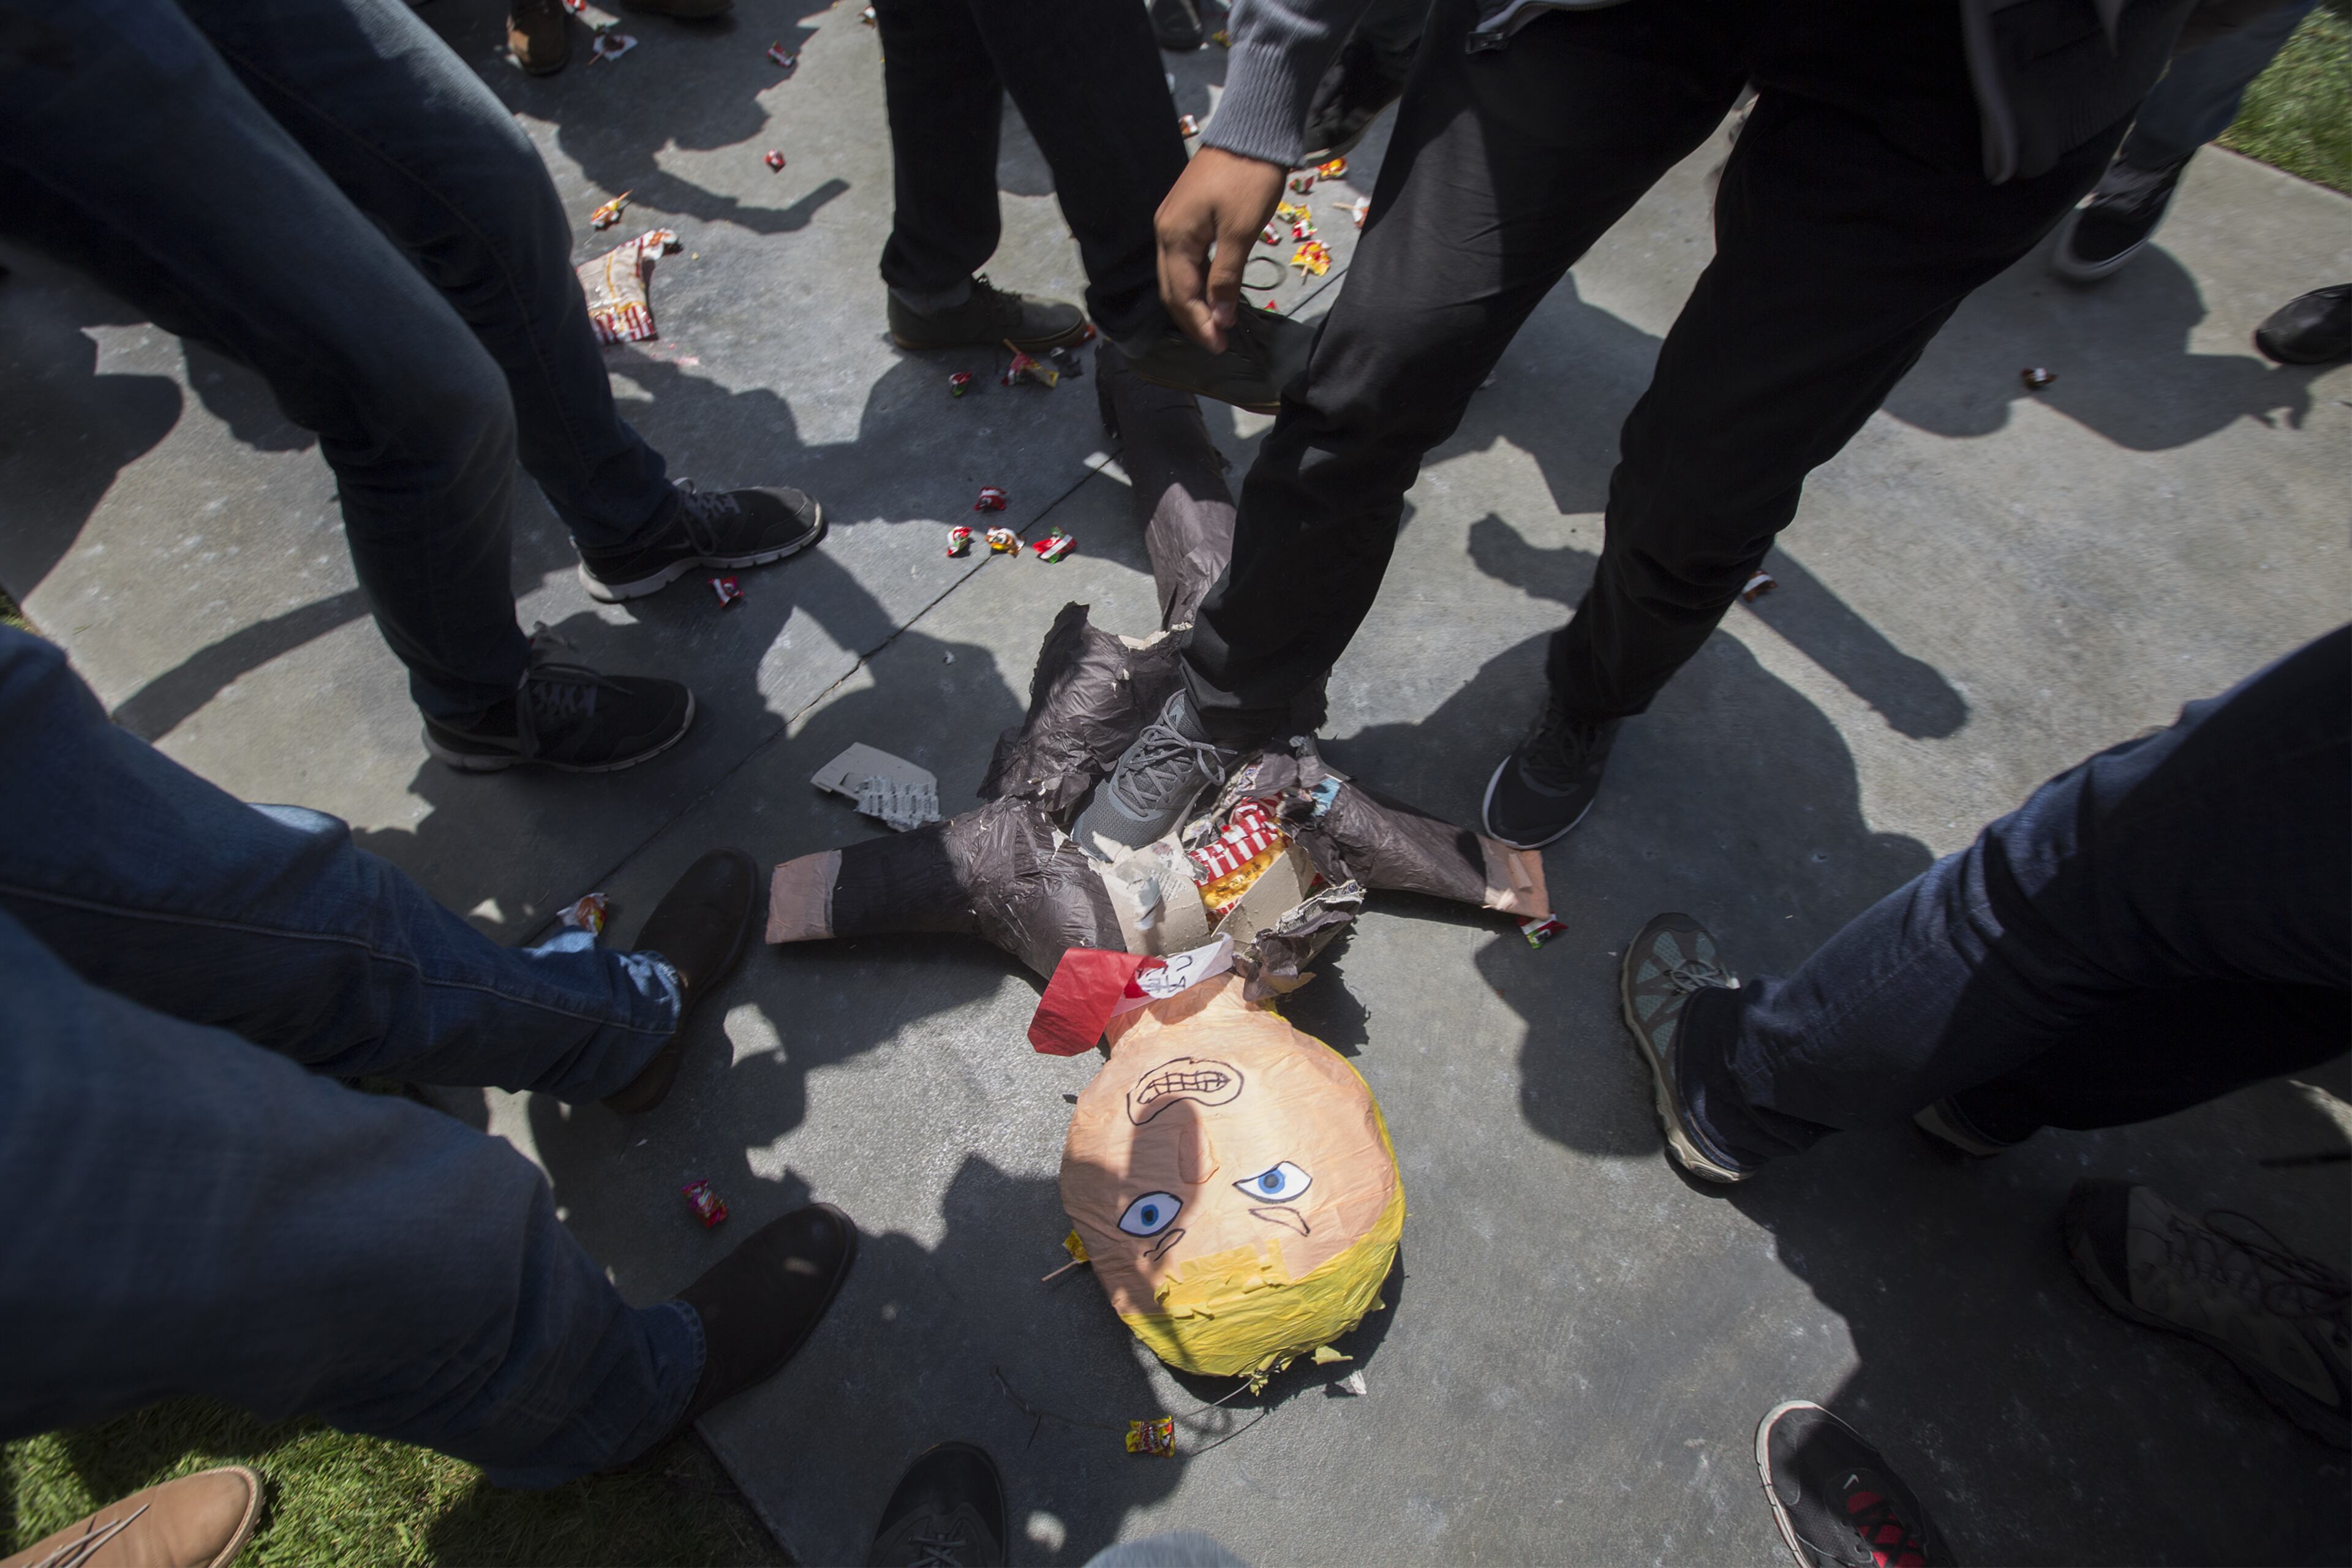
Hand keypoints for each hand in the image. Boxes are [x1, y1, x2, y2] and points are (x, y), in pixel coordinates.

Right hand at [1155, 146, 1287, 352]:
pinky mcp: (1185, 215)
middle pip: (1171, 289)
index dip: (1199, 324)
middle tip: (1218, 343)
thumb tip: (1220, 318)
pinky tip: (1214, 292)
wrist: (1250, 131)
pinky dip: (1197, 280)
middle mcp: (1165, 231)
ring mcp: (1172, 221)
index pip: (1180, 294)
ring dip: (1194, 301)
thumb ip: (1226, 277)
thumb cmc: (1248, 178)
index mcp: (1175, 237)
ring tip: (1218, 323)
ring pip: (1176, 275)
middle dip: (1193, 319)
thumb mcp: (1241, 230)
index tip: (1220, 347)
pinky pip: (1184, 259)